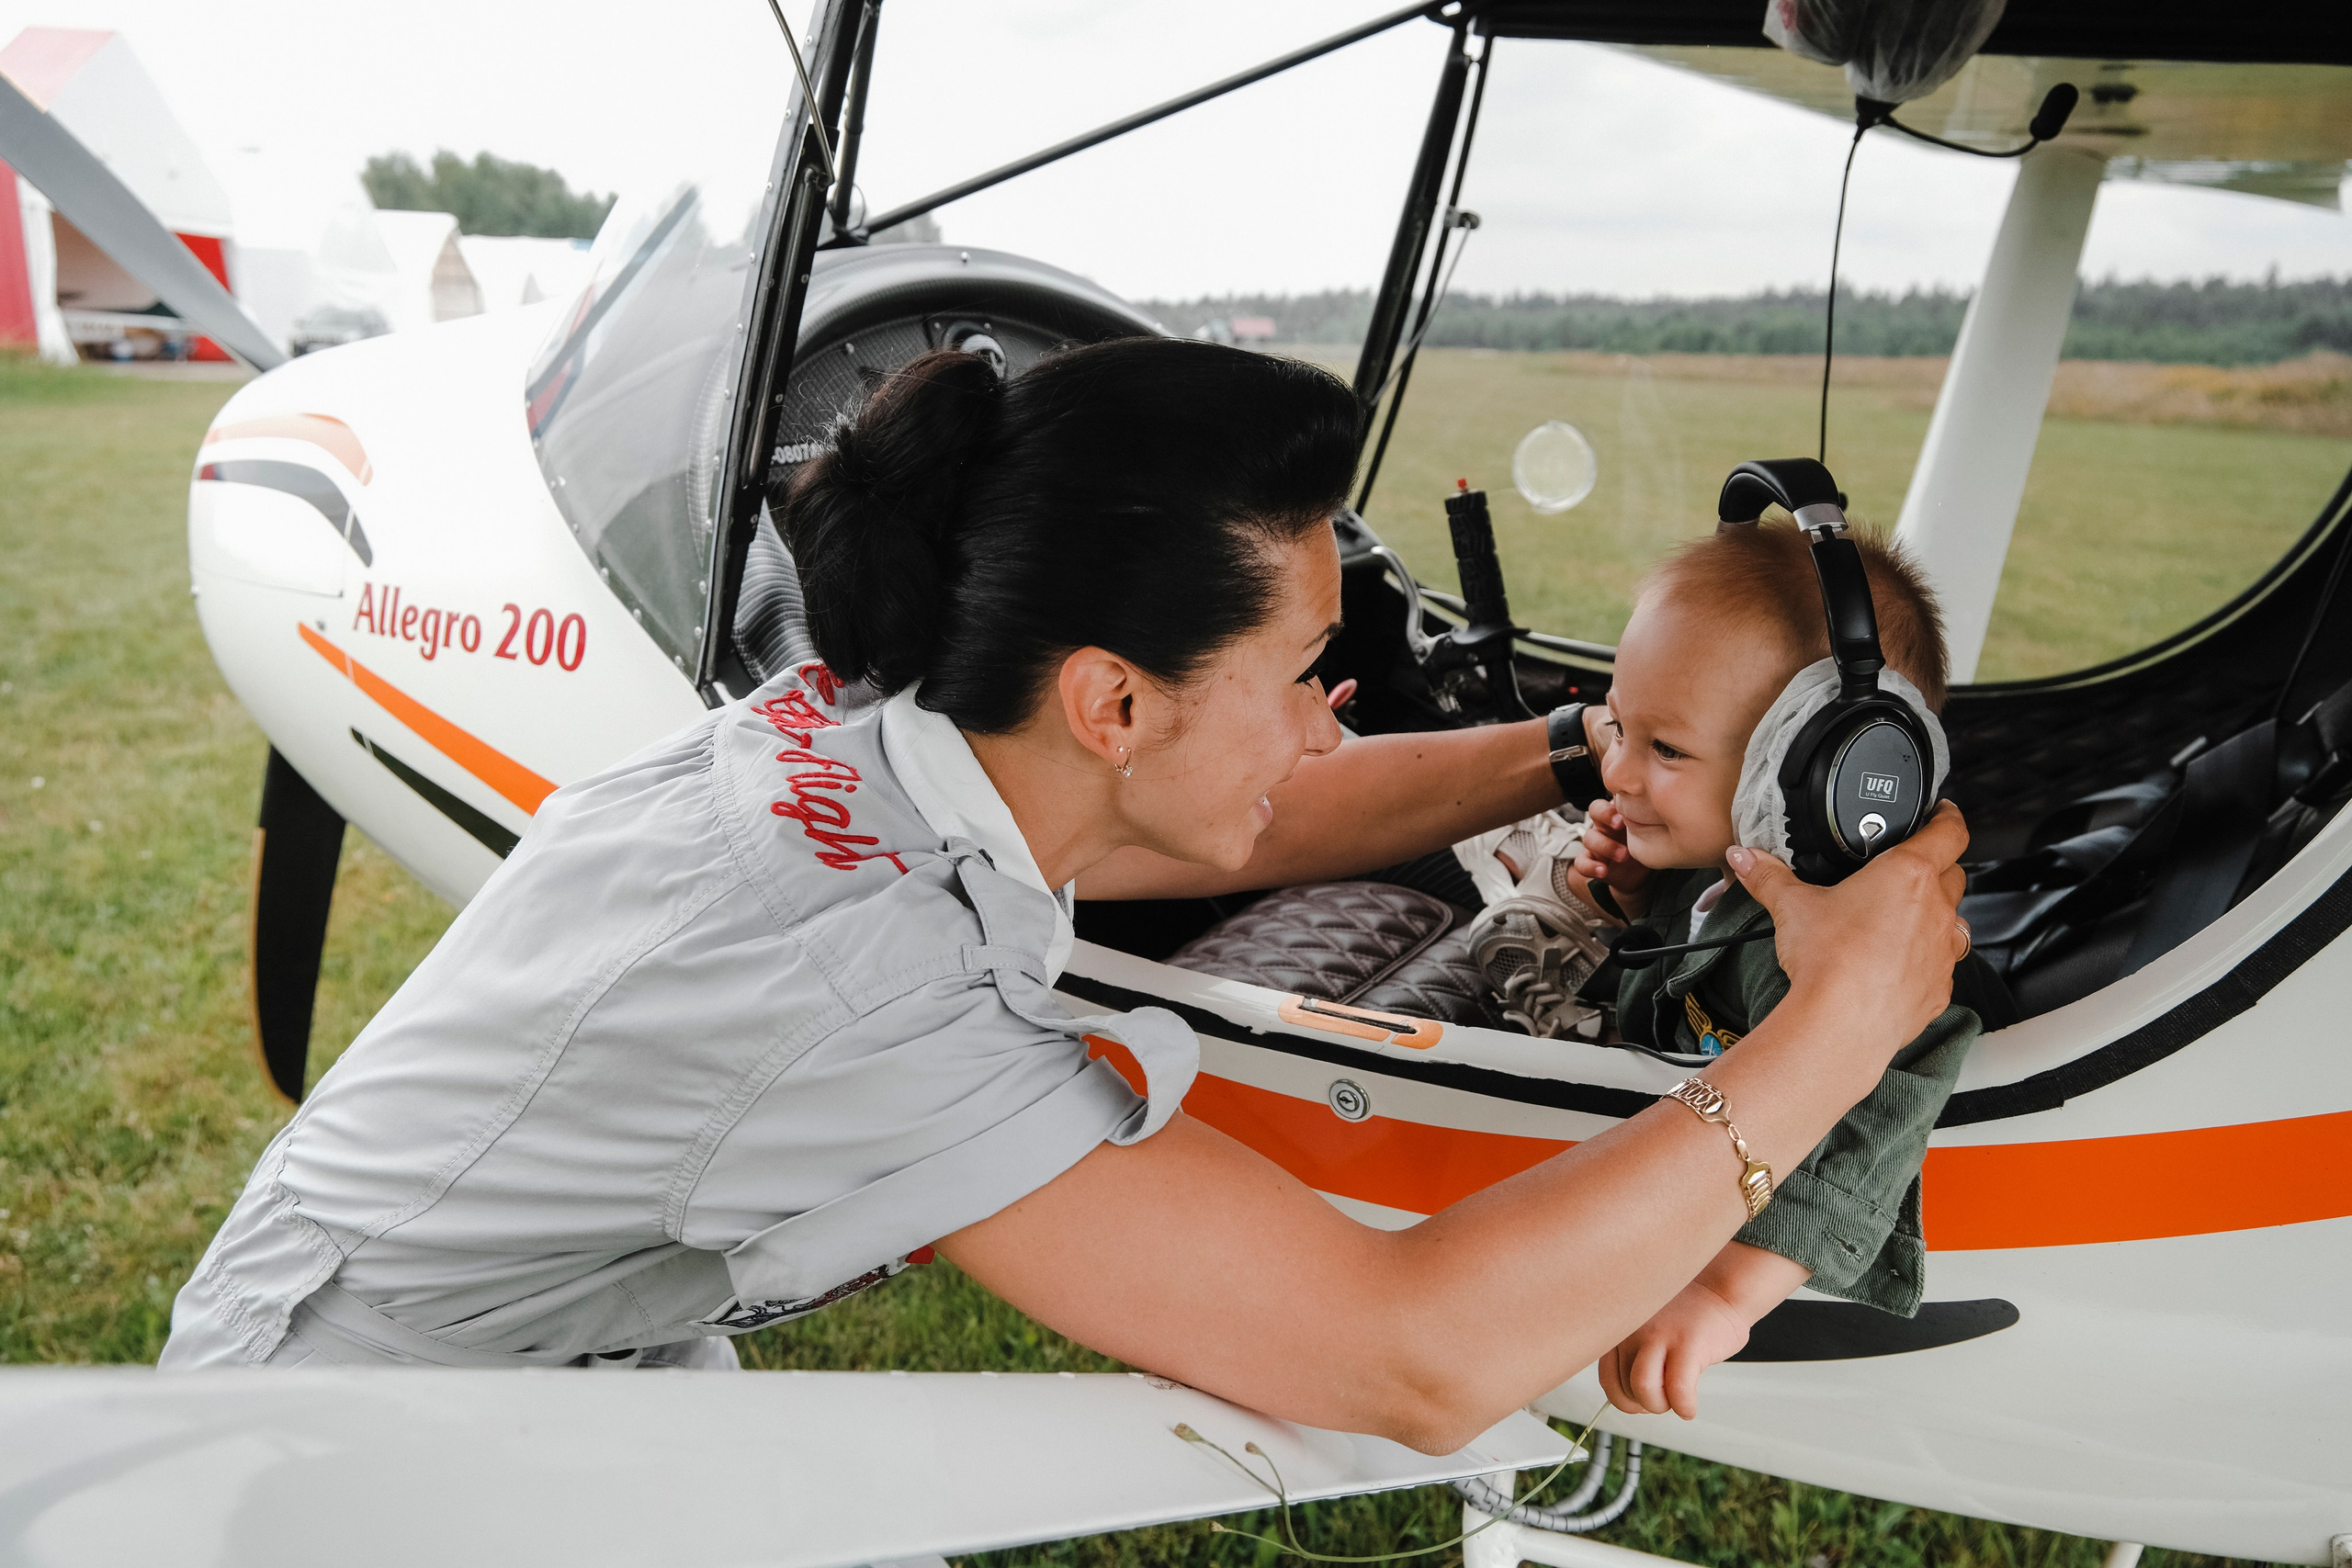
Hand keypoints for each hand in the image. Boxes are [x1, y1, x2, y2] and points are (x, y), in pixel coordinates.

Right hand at [1573, 799, 1653, 909]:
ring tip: (1623, 855)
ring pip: (1588, 838)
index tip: (1624, 815)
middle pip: (1594, 811)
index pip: (1608, 800)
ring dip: (1605, 846)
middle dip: (1605, 816)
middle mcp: (1604, 825)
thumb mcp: (1651, 829)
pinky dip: (1590, 867)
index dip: (1610, 806)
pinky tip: (1603, 871)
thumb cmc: (1645, 845)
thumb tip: (1668, 803)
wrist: (1639, 875)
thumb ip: (1652, 817)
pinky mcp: (1592, 862)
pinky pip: (1581, 863)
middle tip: (1620, 824)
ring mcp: (1596, 844)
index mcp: (1617, 814)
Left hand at [1598, 1278, 1751, 1419]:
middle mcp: (1632, 1330)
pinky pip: (1677, 1391)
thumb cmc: (1686, 1317)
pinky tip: (1690, 1405)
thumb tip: (1627, 1399)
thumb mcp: (1644, 1329)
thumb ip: (1630, 1355)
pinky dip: (1684, 1407)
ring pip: (1643, 1390)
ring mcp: (1658, 1335)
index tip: (1643, 1400)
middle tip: (1665, 1397)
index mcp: (1620, 1328)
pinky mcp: (1686, 1343)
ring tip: (1677, 1398)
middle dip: (1646, 1404)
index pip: (1607, 1379)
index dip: (1626, 1399)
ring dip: (1661, 1405)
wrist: (1720, 1290)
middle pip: (1624, 1389)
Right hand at [1727, 800, 1971, 1068]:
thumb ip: (1769, 876)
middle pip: (1952, 874)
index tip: (1941, 812)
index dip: (1947, 816)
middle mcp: (1936, 909)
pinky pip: (1941, 964)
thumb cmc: (1829, 961)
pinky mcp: (1940, 988)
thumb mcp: (1792, 907)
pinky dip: (1925, 959)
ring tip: (1896, 923)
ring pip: (1953, 920)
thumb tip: (1745, 857)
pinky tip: (1893, 965)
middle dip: (1934, 868)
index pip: (1949, 832)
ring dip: (1932, 916)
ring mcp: (1943, 950)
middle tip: (1902, 873)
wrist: (1842, 1025)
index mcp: (1908, 874)